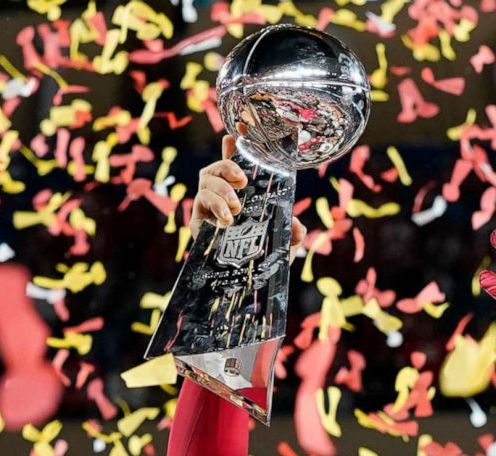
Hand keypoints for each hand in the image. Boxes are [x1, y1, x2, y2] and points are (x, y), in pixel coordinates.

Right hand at [191, 135, 305, 252]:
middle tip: (243, 181)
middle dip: (227, 165)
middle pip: (216, 167)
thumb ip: (292, 233)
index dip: (237, 144)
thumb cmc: (264, 259)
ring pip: (206, 180)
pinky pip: (201, 201)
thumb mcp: (284, 245)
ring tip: (236, 207)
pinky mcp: (198, 221)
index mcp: (244, 194)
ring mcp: (209, 206)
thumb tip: (297, 225)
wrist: (243, 285)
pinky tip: (227, 219)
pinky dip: (214, 205)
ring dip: (222, 189)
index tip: (240, 129)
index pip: (237, 162)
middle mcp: (223, 196)